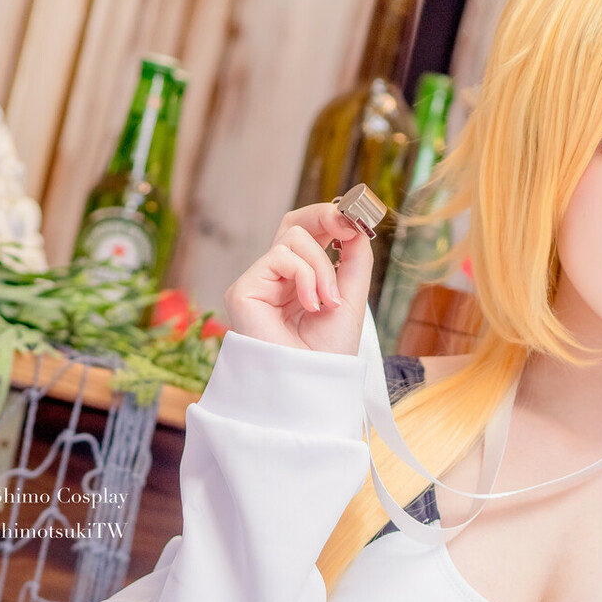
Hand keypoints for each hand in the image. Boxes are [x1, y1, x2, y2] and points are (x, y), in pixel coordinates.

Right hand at [223, 203, 373, 354]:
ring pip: (293, 238)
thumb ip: (354, 258)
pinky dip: (305, 276)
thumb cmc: (328, 353)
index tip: (357, 219)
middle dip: (324, 215)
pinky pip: (280, 257)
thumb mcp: (351, 297)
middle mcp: (276, 279)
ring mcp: (258, 283)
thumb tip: (354, 221)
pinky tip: (310, 305)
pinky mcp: (243, 289)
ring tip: (328, 303)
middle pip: (293, 222)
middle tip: (349, 225)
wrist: (311, 385)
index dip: (329, 219)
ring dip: (322, 268)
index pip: (308, 235)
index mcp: (300, 281)